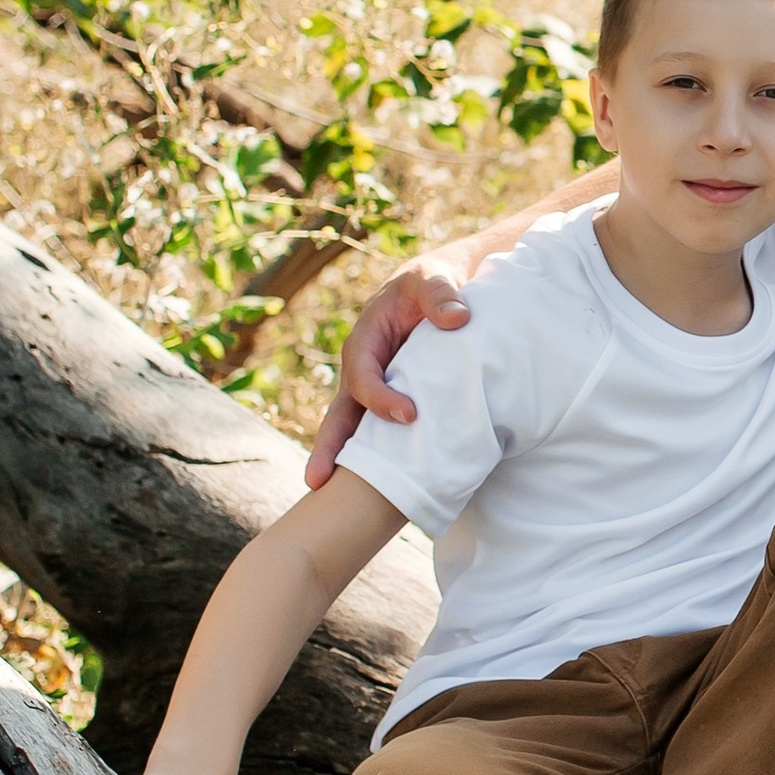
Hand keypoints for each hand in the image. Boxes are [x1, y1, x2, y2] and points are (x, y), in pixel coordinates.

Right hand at [304, 252, 472, 486]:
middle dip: (329, 446)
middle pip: (341, 412)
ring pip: (355, 427)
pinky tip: (380, 486)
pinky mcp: (393, 398)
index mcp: (366, 340)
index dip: (380, 398)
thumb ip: (442, 294)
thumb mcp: (435, 276)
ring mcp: (375, 387)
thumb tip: (458, 319)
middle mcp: (362, 369)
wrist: (443, 286)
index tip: (410, 416)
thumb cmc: (434, 279)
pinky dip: (377, 455)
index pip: (363, 377)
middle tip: (317, 482)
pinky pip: (380, 429)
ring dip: (346, 460)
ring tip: (333, 498)